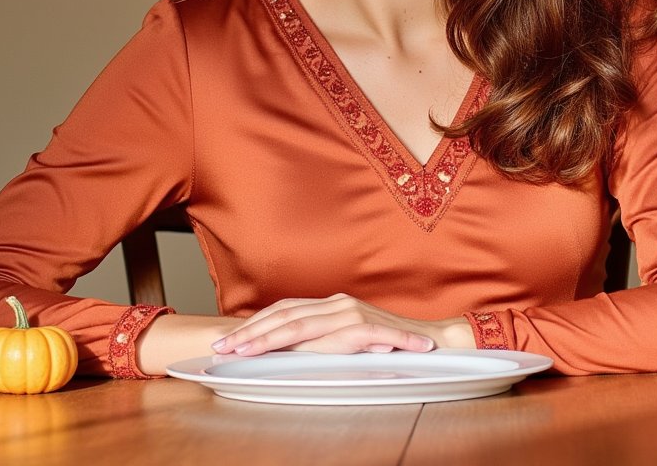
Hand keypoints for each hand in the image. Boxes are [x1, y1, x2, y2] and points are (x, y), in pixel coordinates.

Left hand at [211, 293, 473, 356]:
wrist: (433, 340)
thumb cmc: (391, 344)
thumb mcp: (349, 341)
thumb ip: (323, 341)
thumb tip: (287, 353)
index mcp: (331, 305)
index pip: (284, 310)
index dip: (255, 324)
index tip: (229, 339)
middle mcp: (337, 303)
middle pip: (284, 315)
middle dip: (251, 332)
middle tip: (224, 347)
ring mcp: (351, 312)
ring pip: (298, 324)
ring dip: (266, 338)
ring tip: (243, 350)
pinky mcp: (365, 326)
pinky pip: (327, 337)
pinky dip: (303, 345)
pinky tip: (283, 351)